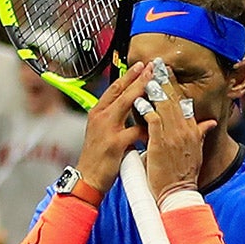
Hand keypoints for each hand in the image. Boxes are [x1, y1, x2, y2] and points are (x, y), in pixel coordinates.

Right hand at [75, 61, 150, 191]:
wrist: (87, 178)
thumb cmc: (98, 157)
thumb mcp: (102, 131)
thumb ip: (115, 118)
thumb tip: (130, 107)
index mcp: (98, 112)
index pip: (115, 88)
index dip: (129, 76)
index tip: (142, 65)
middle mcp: (100, 116)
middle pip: (121, 90)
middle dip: (138, 77)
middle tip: (152, 66)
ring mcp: (107, 129)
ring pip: (126, 104)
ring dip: (142, 92)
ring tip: (157, 85)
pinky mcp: (114, 144)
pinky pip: (134, 131)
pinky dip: (147, 127)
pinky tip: (157, 124)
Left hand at [140, 64, 215, 198]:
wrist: (178, 193)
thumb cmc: (183, 175)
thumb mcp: (197, 151)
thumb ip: (201, 133)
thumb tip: (210, 123)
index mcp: (193, 130)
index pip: (183, 102)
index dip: (174, 86)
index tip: (167, 72)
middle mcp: (185, 129)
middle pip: (173, 99)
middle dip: (164, 80)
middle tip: (156, 64)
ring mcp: (173, 135)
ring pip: (163, 106)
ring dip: (154, 89)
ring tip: (146, 75)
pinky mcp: (161, 142)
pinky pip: (153, 120)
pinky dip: (146, 109)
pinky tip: (139, 100)